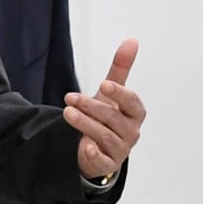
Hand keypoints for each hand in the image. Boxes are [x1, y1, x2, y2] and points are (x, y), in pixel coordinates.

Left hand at [66, 40, 144, 180]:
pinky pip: (103, 160)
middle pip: (113, 119)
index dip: (120, 94)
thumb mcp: (111, 93)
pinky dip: (95, 154)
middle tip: (69, 98)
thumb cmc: (106, 115)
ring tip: (67, 112)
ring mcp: (120, 149)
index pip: (132, 103)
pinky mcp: (107, 164)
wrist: (96, 146)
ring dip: (85, 124)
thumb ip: (120, 68)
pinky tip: (86, 148)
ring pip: (104, 136)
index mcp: (134, 113)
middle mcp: (131, 132)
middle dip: (91, 107)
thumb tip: (132, 40)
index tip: (103, 84)